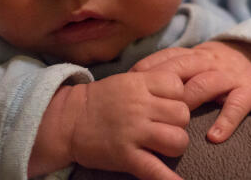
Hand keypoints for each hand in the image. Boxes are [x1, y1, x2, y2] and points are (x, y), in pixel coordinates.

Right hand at [28, 71, 189, 179]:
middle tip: (163, 125)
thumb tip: (182, 90)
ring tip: (162, 145)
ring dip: (174, 145)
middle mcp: (139, 106)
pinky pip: (155, 170)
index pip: (177, 86)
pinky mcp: (126, 156)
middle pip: (182, 114)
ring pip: (178, 140)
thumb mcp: (127, 81)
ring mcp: (133, 132)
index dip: (176, 96)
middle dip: (178, 122)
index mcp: (139, 84)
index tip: (165, 103)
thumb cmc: (102, 100)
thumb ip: (153, 84)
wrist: (68, 120)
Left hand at [131, 41, 250, 143]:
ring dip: (188, 101)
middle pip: (181, 69)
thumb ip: (170, 69)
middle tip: (143, 105)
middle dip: (162, 85)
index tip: (126, 84)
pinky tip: (213, 137)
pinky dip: (225, 122)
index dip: (146, 69)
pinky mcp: (248, 92)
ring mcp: (228, 77)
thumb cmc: (217, 67)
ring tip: (174, 122)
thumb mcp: (195, 61)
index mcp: (193, 55)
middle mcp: (208, 62)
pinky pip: (236, 107)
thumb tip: (133, 82)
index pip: (165, 58)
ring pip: (205, 84)